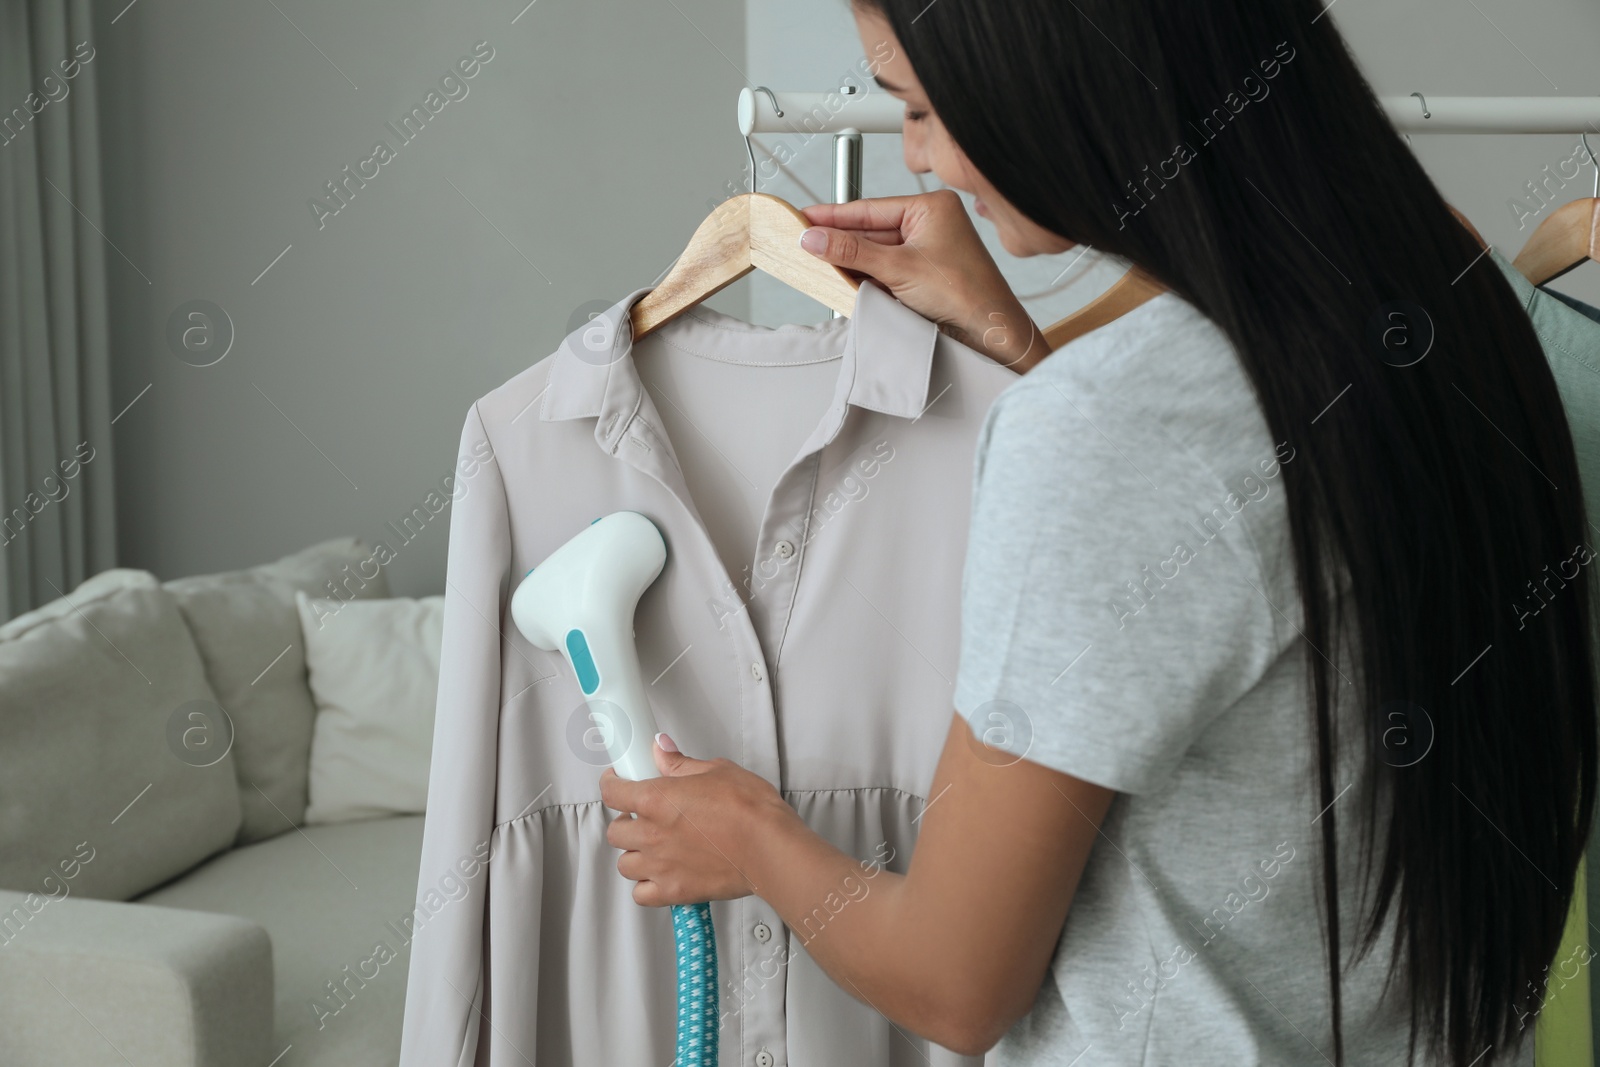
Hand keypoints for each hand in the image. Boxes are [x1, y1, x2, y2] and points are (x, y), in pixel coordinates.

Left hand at [600, 735, 796, 906]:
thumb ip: (681, 763)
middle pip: (615, 831)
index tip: (619, 781)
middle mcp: (652, 833)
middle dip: (626, 820)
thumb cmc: (750, 810)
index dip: (612, 783)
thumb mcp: (717, 770)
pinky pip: (641, 894)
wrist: (769, 848)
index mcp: (656, 799)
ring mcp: (660, 866)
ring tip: (654, 847)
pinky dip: (646, 886)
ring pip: (624, 863)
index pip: (612, 792)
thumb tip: (661, 750)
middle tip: (644, 816)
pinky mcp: (674, 891)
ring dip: (635, 854)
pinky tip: (661, 874)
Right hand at [800, 190, 1045, 370]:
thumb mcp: (898, 268)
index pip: (870, 208)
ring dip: (850, 262)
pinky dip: (865, 278)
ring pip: (876, 253)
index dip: (833, 215)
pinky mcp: (923, 277)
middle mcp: (930, 225)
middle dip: (839, 241)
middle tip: (803, 243)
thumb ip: (852, 251)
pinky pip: (885, 271)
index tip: (804, 216)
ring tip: (816, 263)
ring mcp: (927, 252)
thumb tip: (814, 238)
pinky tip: (842, 280)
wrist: (991, 334)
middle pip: (871, 231)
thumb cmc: (965, 293)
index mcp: (932, 208)